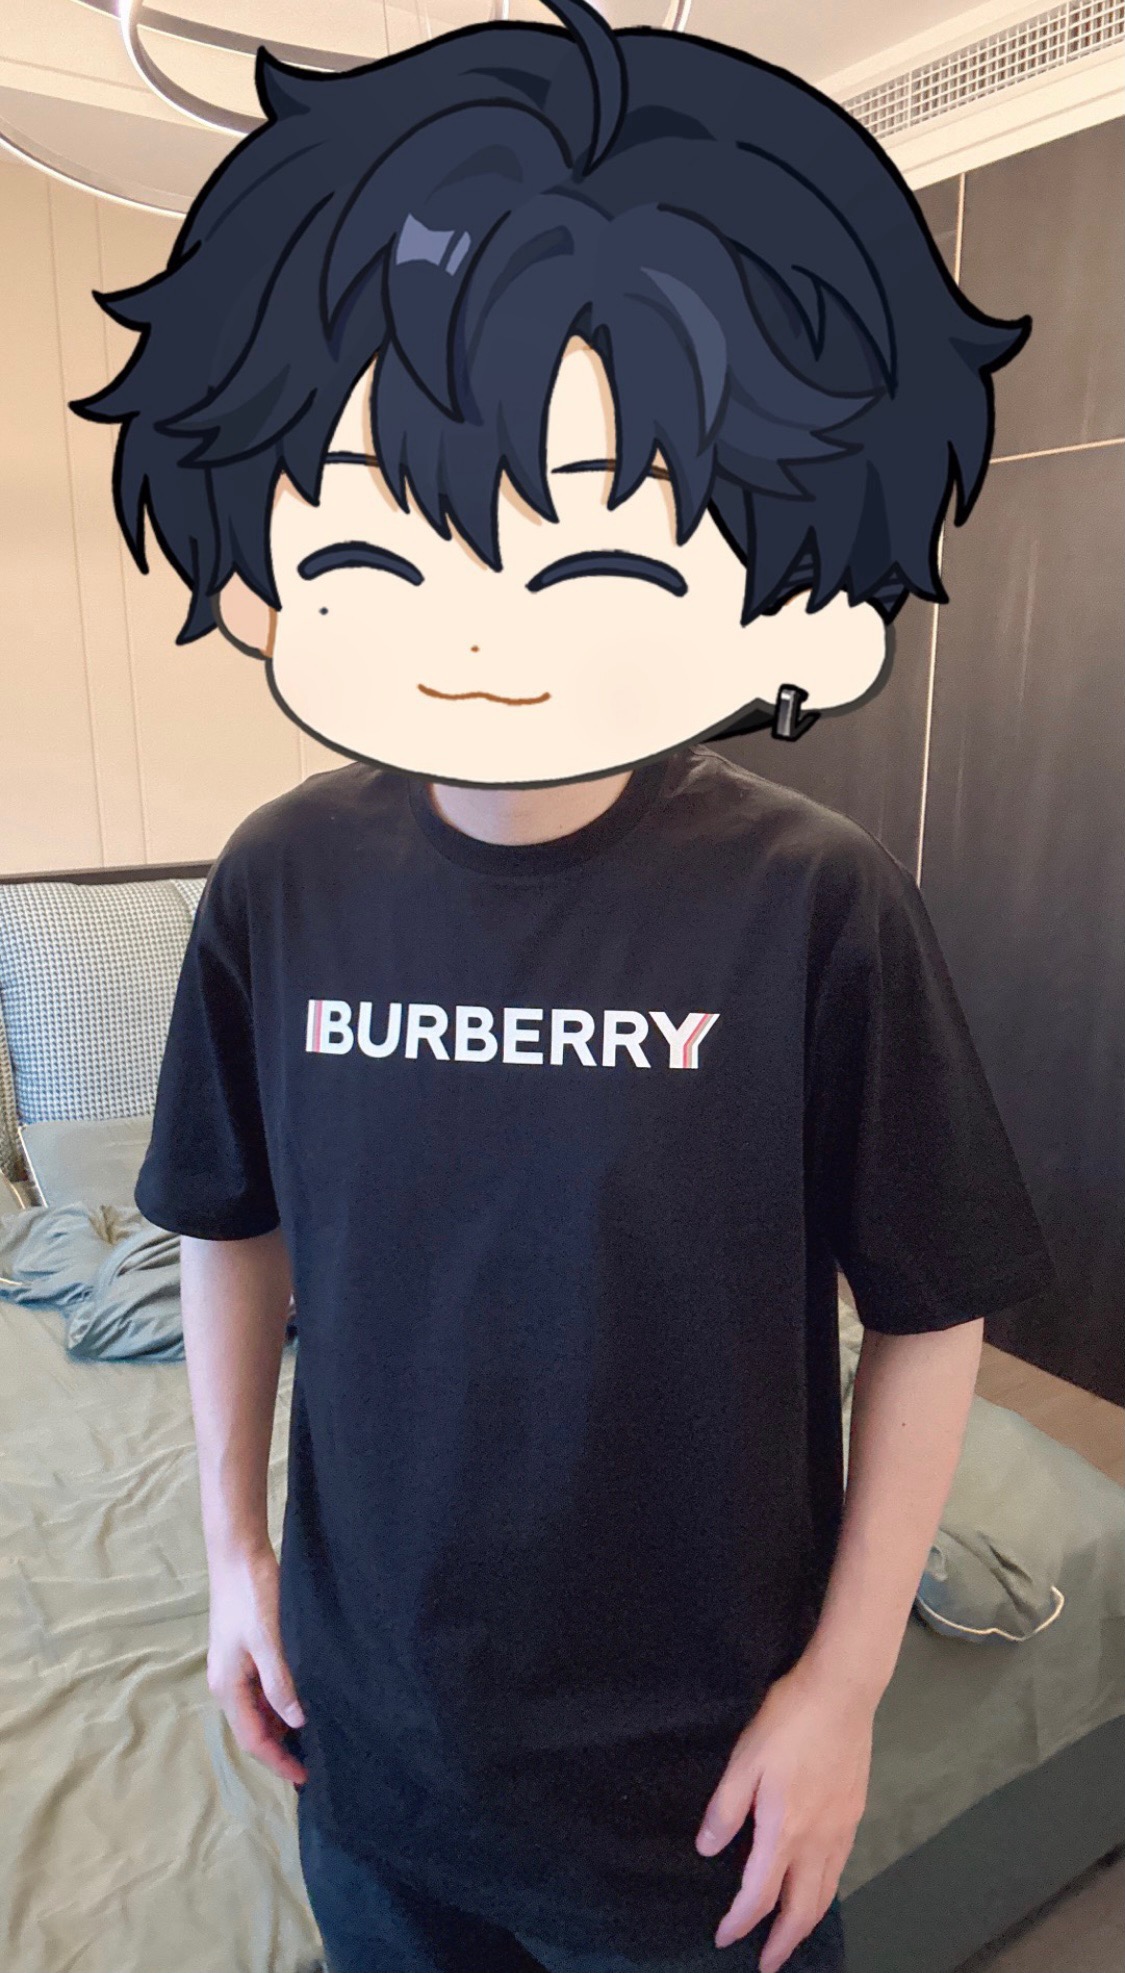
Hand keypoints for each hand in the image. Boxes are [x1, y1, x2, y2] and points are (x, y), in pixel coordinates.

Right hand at [206, 1544, 308, 1787]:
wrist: (238, 1554)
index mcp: (227, 1686)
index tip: (304, 1777)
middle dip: (280, 1749)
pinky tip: (302, 1703)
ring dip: (281, 1727)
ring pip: (259, 1711)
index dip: (278, 1761)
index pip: (253, 1739)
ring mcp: (235, 1668)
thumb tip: (296, 1723)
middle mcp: (227, 1683)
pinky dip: (280, 1705)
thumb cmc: (252, 1595)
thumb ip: (280, 1682)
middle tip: (313, 1762)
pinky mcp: (246, 1653)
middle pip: (254, 1729)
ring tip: (312, 1739)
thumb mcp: (269, 1640)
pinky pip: (262, 1692)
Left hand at [694, 1657, 872, 1971]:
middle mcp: (818, 1840)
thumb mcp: (744, 1759)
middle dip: (783, 1943)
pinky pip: (839, 1870)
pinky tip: (816, 1888)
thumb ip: (725, 1809)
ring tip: (791, 1937)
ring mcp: (841, 1829)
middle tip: (767, 1965)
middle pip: (802, 1909)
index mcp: (785, 1830)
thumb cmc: (788, 1721)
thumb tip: (708, 1850)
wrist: (842, 1692)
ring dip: (806, 1922)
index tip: (724, 1937)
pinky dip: (824, 1893)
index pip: (760, 1894)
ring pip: (825, 1894)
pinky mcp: (854, 1813)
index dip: (740, 1922)